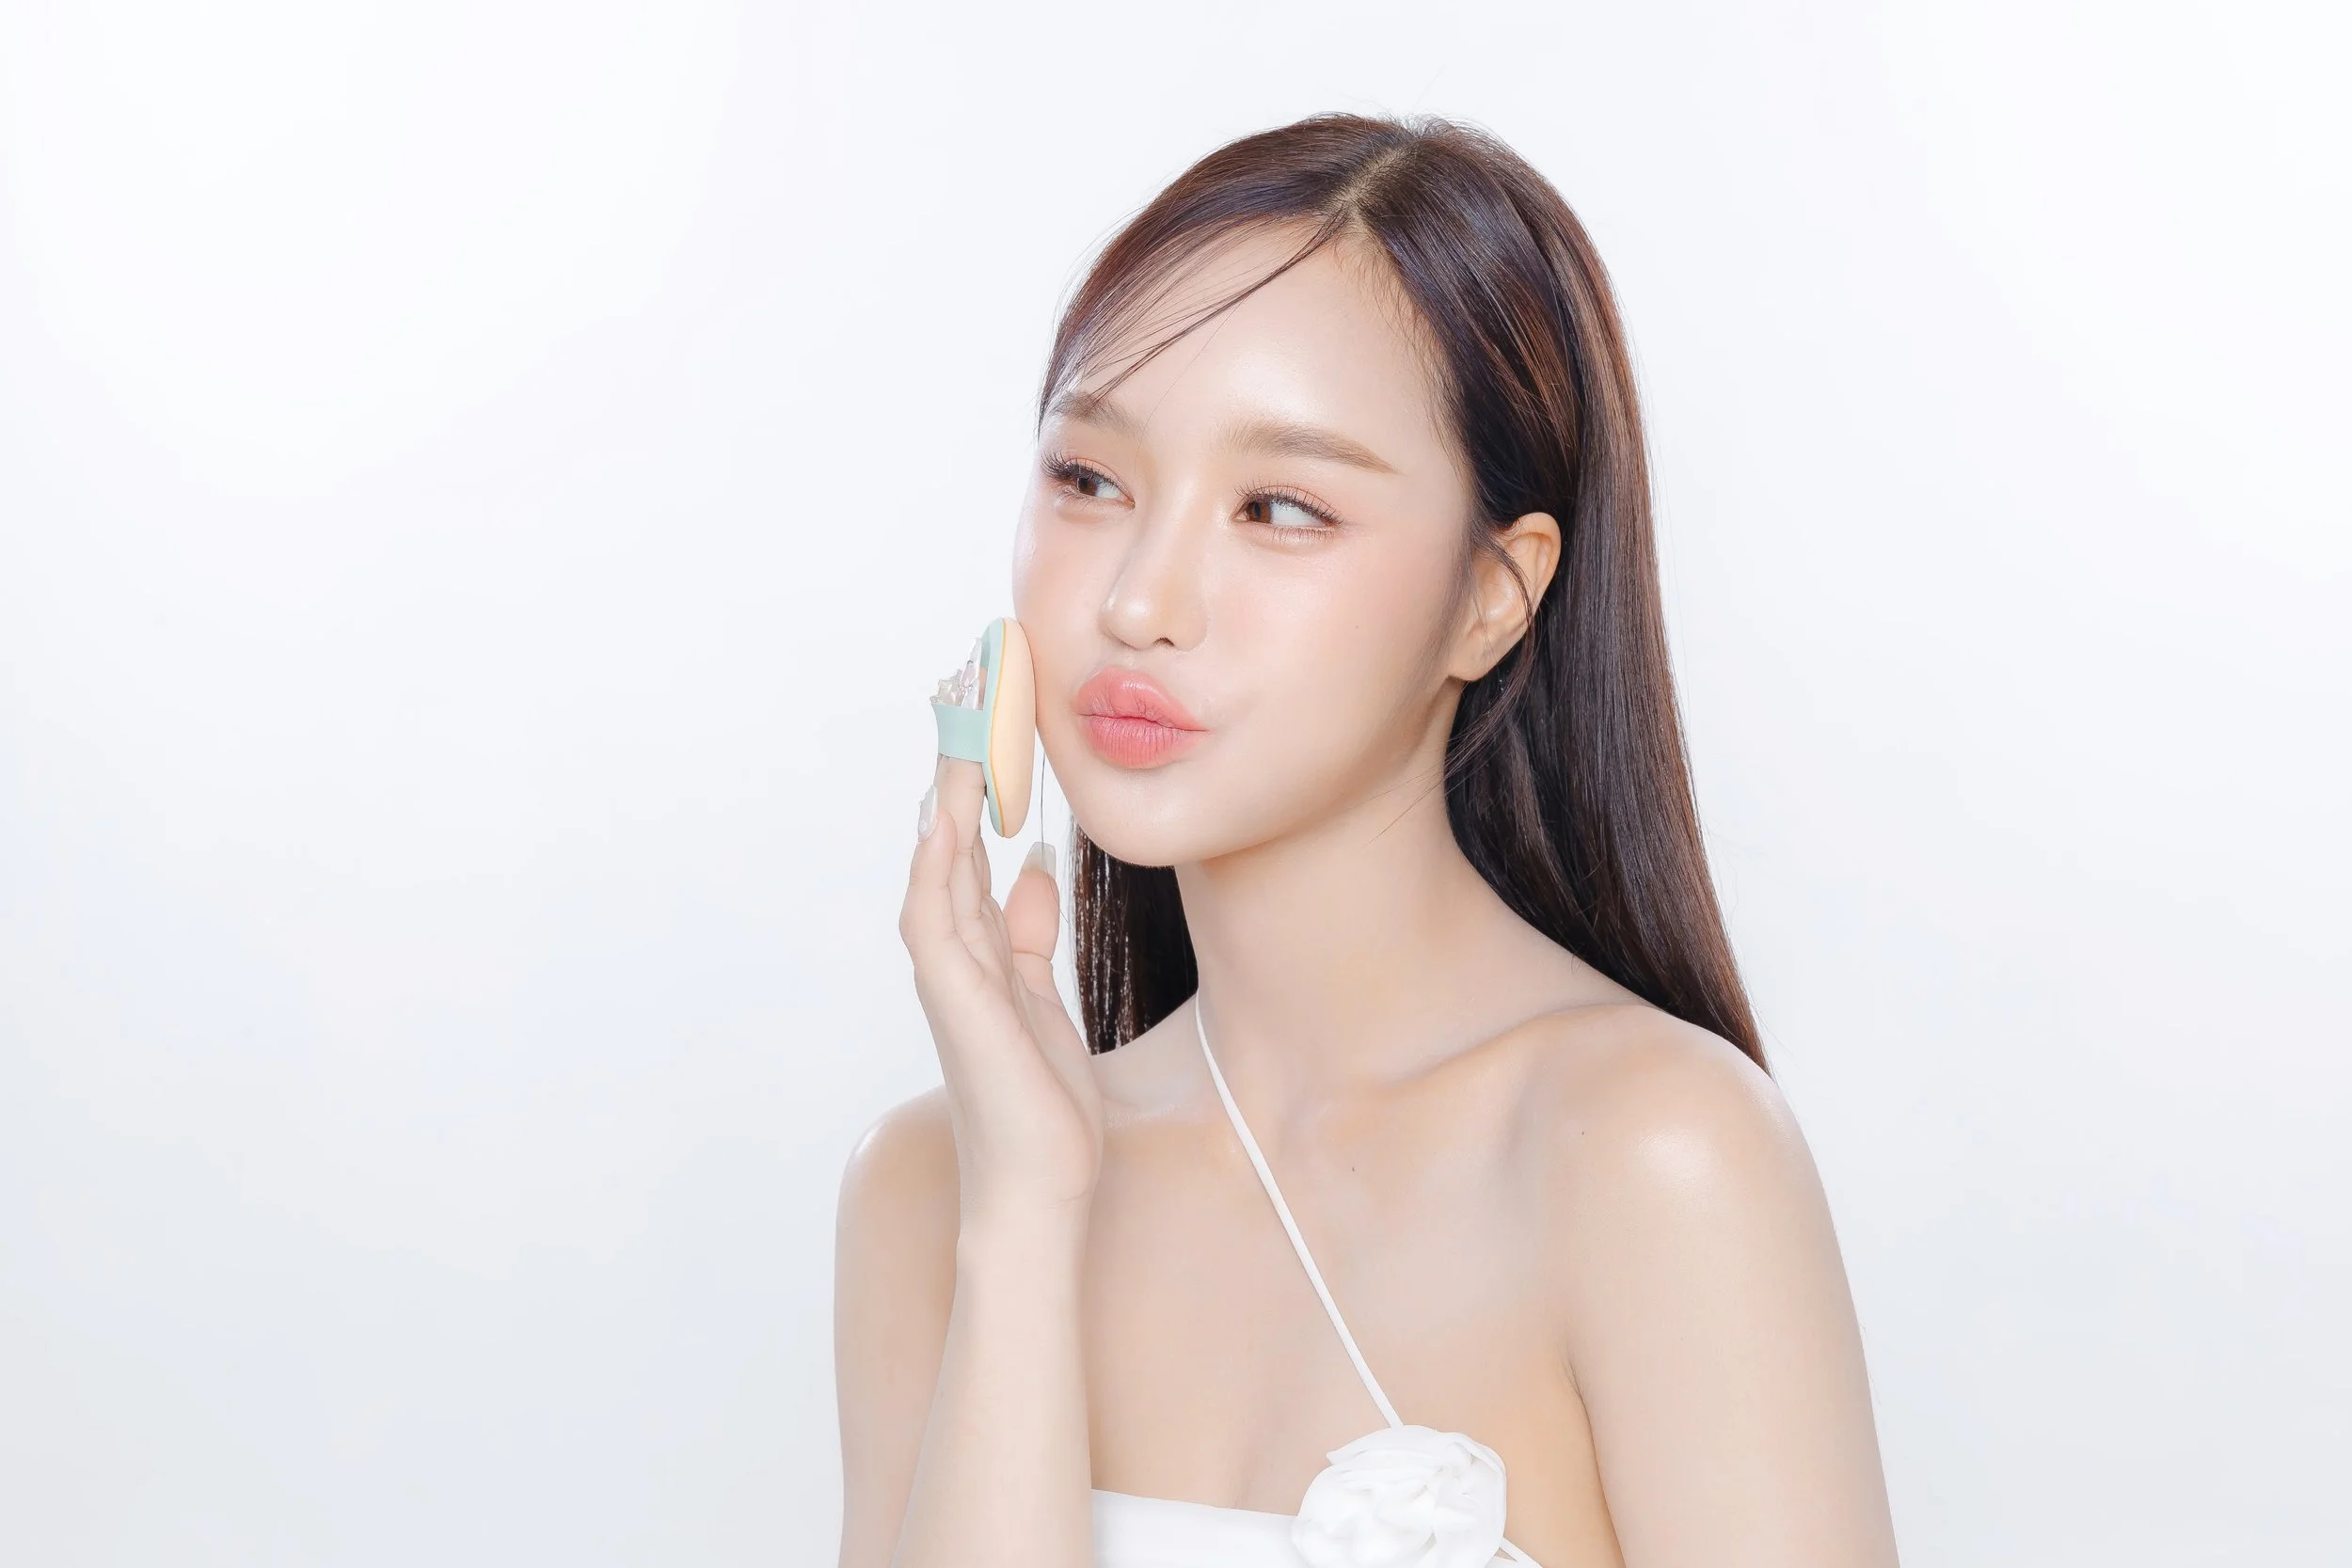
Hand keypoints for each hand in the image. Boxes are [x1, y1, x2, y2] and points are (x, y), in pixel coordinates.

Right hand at [899, 755, 1101, 1238]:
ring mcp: (949, 978)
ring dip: (945, 794)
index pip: (970, 841)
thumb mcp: (1045, 998)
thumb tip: (1036, 867)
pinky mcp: (957, 1005)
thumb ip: (1031, 934)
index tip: (988, 708)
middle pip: (947, 837)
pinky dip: (937, 868)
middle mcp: (953, 955)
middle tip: (962, 683)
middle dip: (956, 761)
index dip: (977, 774)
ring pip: (937, 864)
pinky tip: (946, 818)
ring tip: (959, 725)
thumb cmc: (1040, 1105)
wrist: (1041, 1189)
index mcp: (976, 950)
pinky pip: (935, 921)